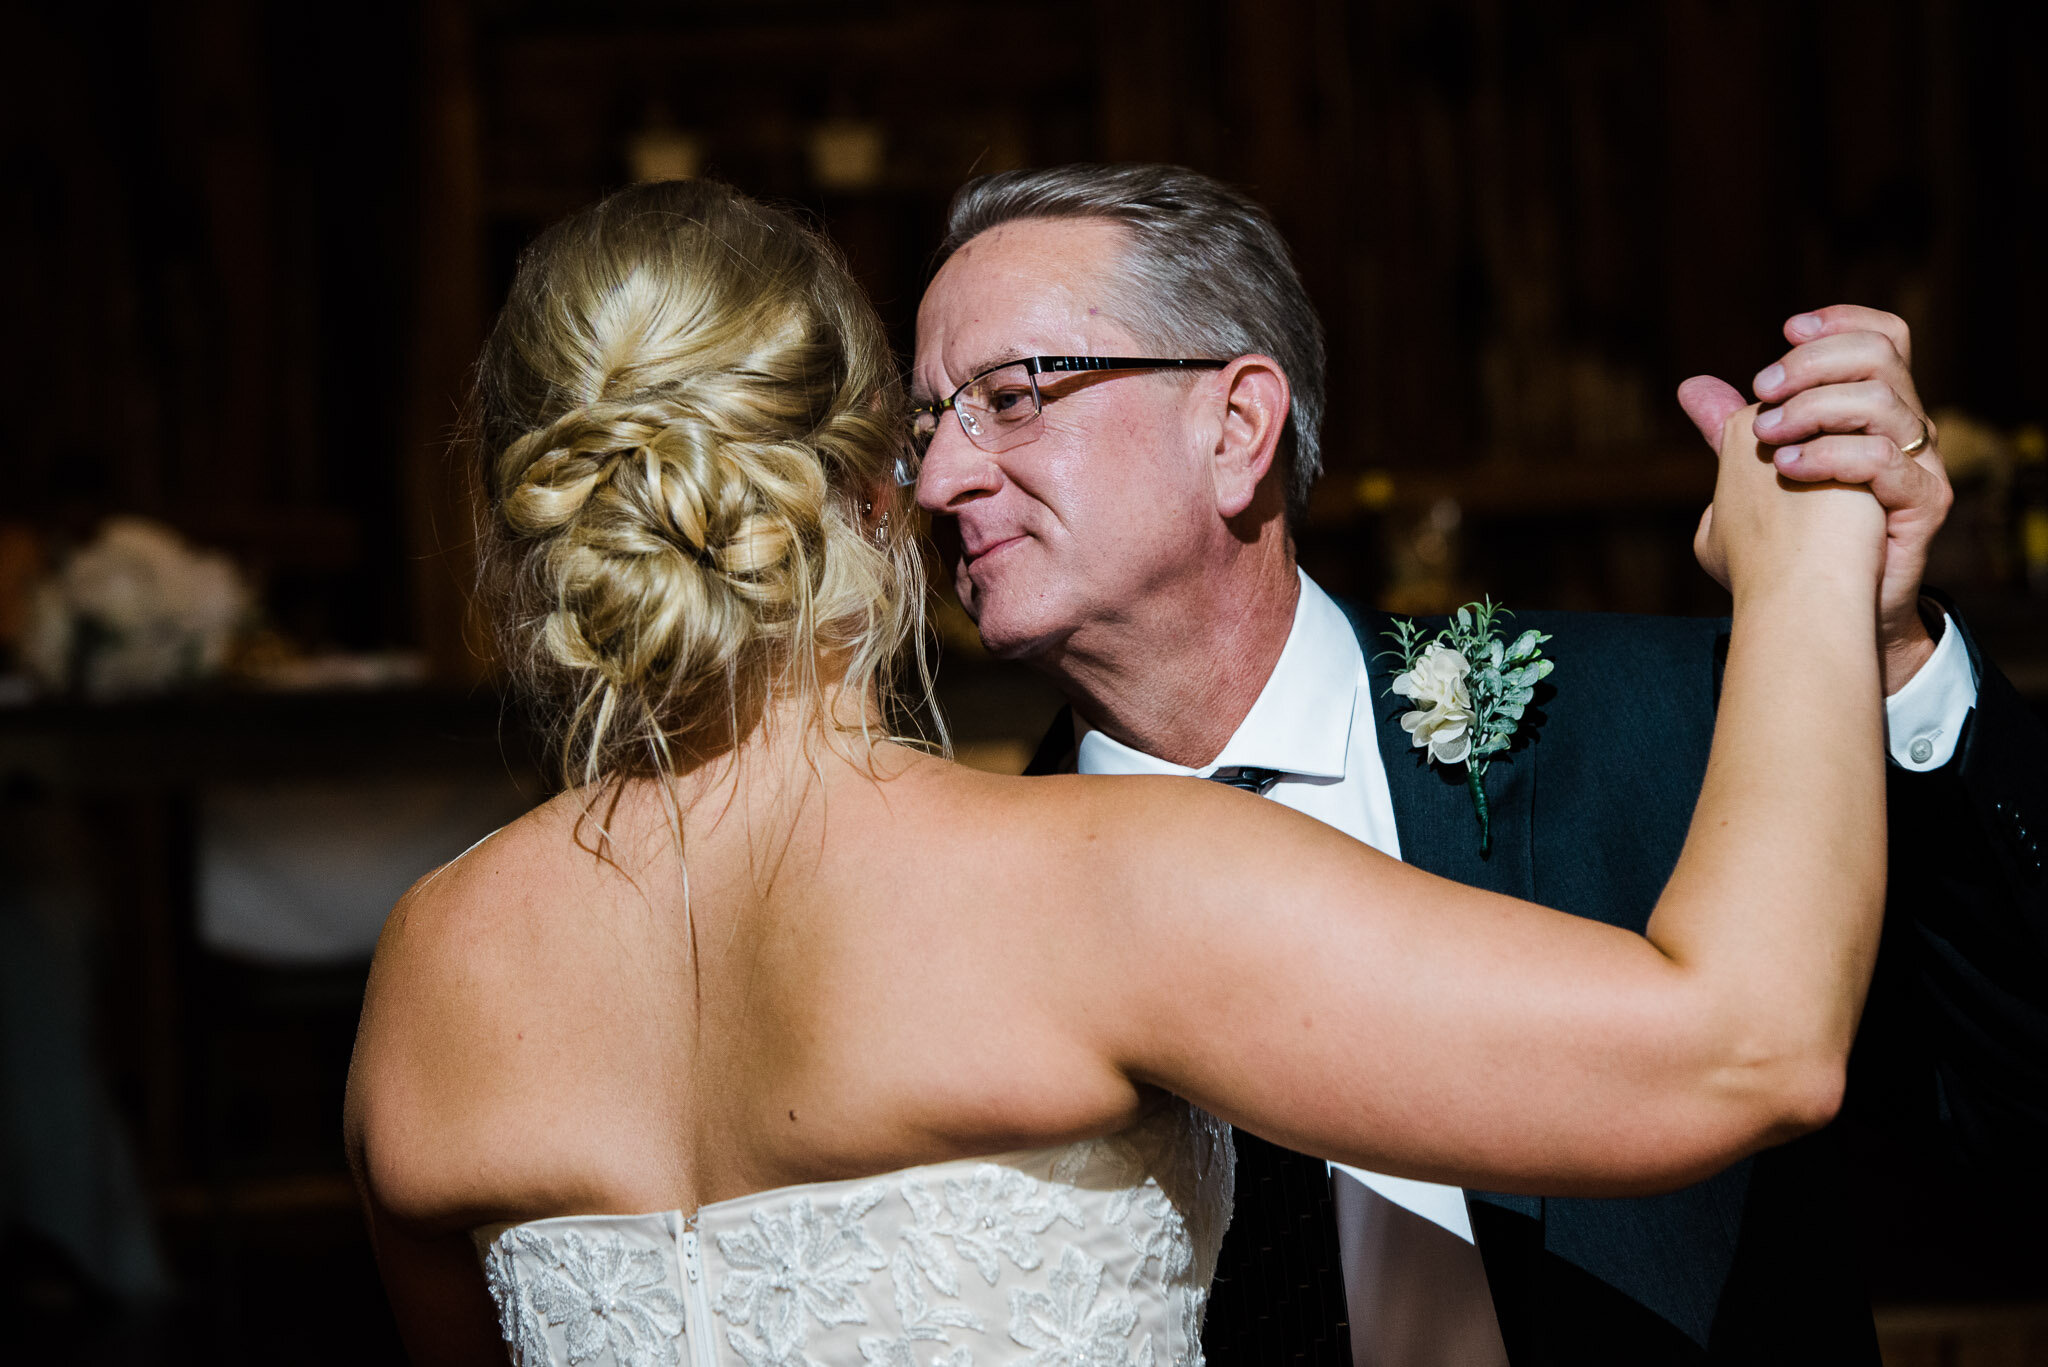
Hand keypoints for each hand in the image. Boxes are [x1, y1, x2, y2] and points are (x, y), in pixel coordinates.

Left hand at [1680, 307, 1951, 692]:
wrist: (1822, 618)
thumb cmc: (1787, 552)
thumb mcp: (1749, 482)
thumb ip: (1728, 431)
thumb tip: (1692, 386)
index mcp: (1870, 414)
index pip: (1881, 339)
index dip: (1840, 322)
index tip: (1786, 330)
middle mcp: (1904, 431)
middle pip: (1882, 355)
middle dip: (1813, 362)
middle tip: (1761, 392)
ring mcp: (1919, 466)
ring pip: (1883, 401)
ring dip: (1813, 408)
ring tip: (1766, 442)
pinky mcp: (1923, 504)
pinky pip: (1883, 459)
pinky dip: (1829, 455)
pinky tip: (1787, 469)